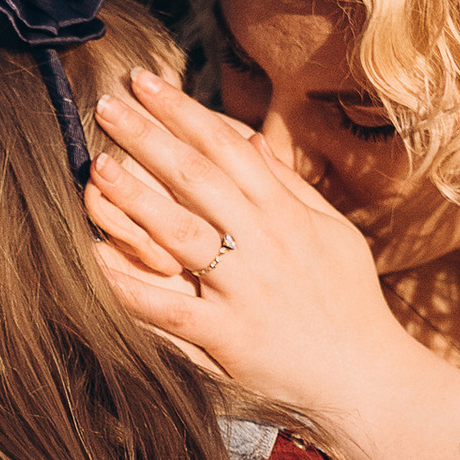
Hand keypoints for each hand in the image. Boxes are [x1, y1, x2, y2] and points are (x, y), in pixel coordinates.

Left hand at [84, 73, 459, 459]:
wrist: (367, 378)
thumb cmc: (346, 302)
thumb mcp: (330, 233)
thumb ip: (288, 186)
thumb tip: (251, 138)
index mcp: (287, 214)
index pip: (228, 147)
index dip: (184, 111)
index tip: (145, 82)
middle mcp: (264, 244)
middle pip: (198, 178)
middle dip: (149, 137)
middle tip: (105, 105)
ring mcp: (244, 290)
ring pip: (181, 233)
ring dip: (135, 197)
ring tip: (97, 166)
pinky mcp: (226, 338)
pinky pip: (167, 308)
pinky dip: (128, 284)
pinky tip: (92, 260)